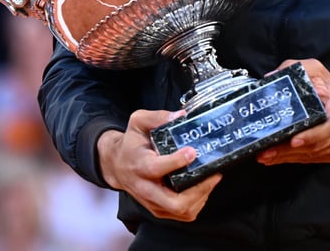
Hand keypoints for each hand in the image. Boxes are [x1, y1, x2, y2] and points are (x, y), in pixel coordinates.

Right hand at [98, 109, 221, 221]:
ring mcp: (153, 203)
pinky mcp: (159, 210)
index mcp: (139, 164)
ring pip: (182, 211)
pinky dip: (198, 202)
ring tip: (211, 178)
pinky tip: (202, 187)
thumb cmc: (131, 144)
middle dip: (198, 189)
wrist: (117, 165)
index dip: (175, 162)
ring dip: (201, 197)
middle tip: (212, 173)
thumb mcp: (138, 122)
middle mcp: (145, 188)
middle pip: (173, 202)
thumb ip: (157, 117)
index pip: (155, 168)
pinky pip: (184, 214)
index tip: (192, 152)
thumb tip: (180, 115)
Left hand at [256, 59, 329, 165]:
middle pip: (316, 145)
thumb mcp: (316, 70)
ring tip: (266, 155)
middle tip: (267, 151)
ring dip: (287, 157)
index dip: (312, 135)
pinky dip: (294, 159)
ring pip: (313, 155)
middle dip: (289, 150)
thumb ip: (296, 68)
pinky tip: (277, 158)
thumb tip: (271, 77)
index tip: (294, 141)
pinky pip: (314, 160)